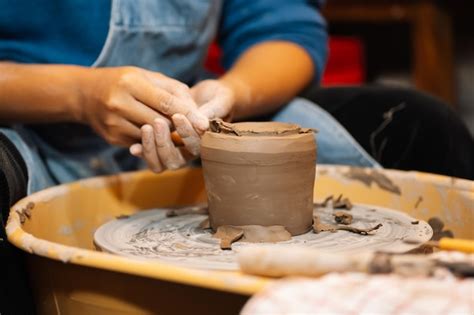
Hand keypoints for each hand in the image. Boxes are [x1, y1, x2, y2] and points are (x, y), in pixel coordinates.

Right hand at [79, 66, 208, 146]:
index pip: (166, 103)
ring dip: (165, 134)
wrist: (86, 94)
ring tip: (168, 125)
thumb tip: (198, 114)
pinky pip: (141, 143)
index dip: (188, 115)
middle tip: (188, 126)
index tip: (204, 124)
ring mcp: (114, 123)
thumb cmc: (124, 81)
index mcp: (131, 83)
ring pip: (152, 136)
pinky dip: (151, 139)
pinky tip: (149, 129)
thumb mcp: (147, 76)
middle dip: (177, 126)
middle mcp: (119, 103)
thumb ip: (174, 91)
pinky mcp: (112, 138)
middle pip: (161, 123)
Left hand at [129, 79, 235, 172]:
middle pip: (174, 161)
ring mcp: (173, 150)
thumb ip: (212, 112)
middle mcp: (188, 151)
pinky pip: (150, 156)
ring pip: (160, 163)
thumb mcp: (220, 101)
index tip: (177, 116)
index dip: (186, 134)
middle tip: (157, 122)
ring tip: (145, 128)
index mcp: (204, 144)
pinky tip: (133, 146)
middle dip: (165, 143)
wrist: (208, 96)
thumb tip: (203, 125)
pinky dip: (142, 151)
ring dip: (151, 148)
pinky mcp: (160, 145)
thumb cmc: (219, 99)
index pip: (194, 146)